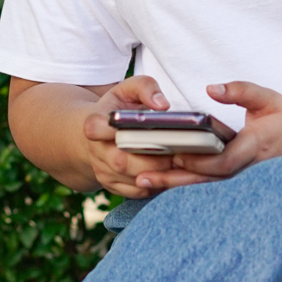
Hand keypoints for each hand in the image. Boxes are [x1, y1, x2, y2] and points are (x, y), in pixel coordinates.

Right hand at [79, 75, 209, 197]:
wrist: (100, 136)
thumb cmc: (119, 109)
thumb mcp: (128, 90)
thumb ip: (145, 88)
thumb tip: (162, 105)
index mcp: (96, 123)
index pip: (96, 128)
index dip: (116, 132)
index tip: (145, 129)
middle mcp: (97, 152)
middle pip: (123, 161)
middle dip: (156, 160)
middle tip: (183, 152)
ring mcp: (104, 173)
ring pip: (135, 181)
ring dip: (162, 175)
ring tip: (185, 164)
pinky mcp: (115, 188)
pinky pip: (140, 193)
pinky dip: (161, 186)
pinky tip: (177, 175)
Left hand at [148, 81, 281, 188]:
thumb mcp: (266, 97)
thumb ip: (240, 91)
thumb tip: (212, 88)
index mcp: (252, 148)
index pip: (223, 161)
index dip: (199, 161)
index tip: (176, 154)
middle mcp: (243, 167)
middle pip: (204, 180)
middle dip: (174, 179)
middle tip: (143, 177)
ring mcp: (237, 174)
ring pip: (201, 185)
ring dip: (172, 184)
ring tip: (141, 182)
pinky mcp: (231, 174)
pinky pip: (203, 183)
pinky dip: (181, 182)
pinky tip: (158, 182)